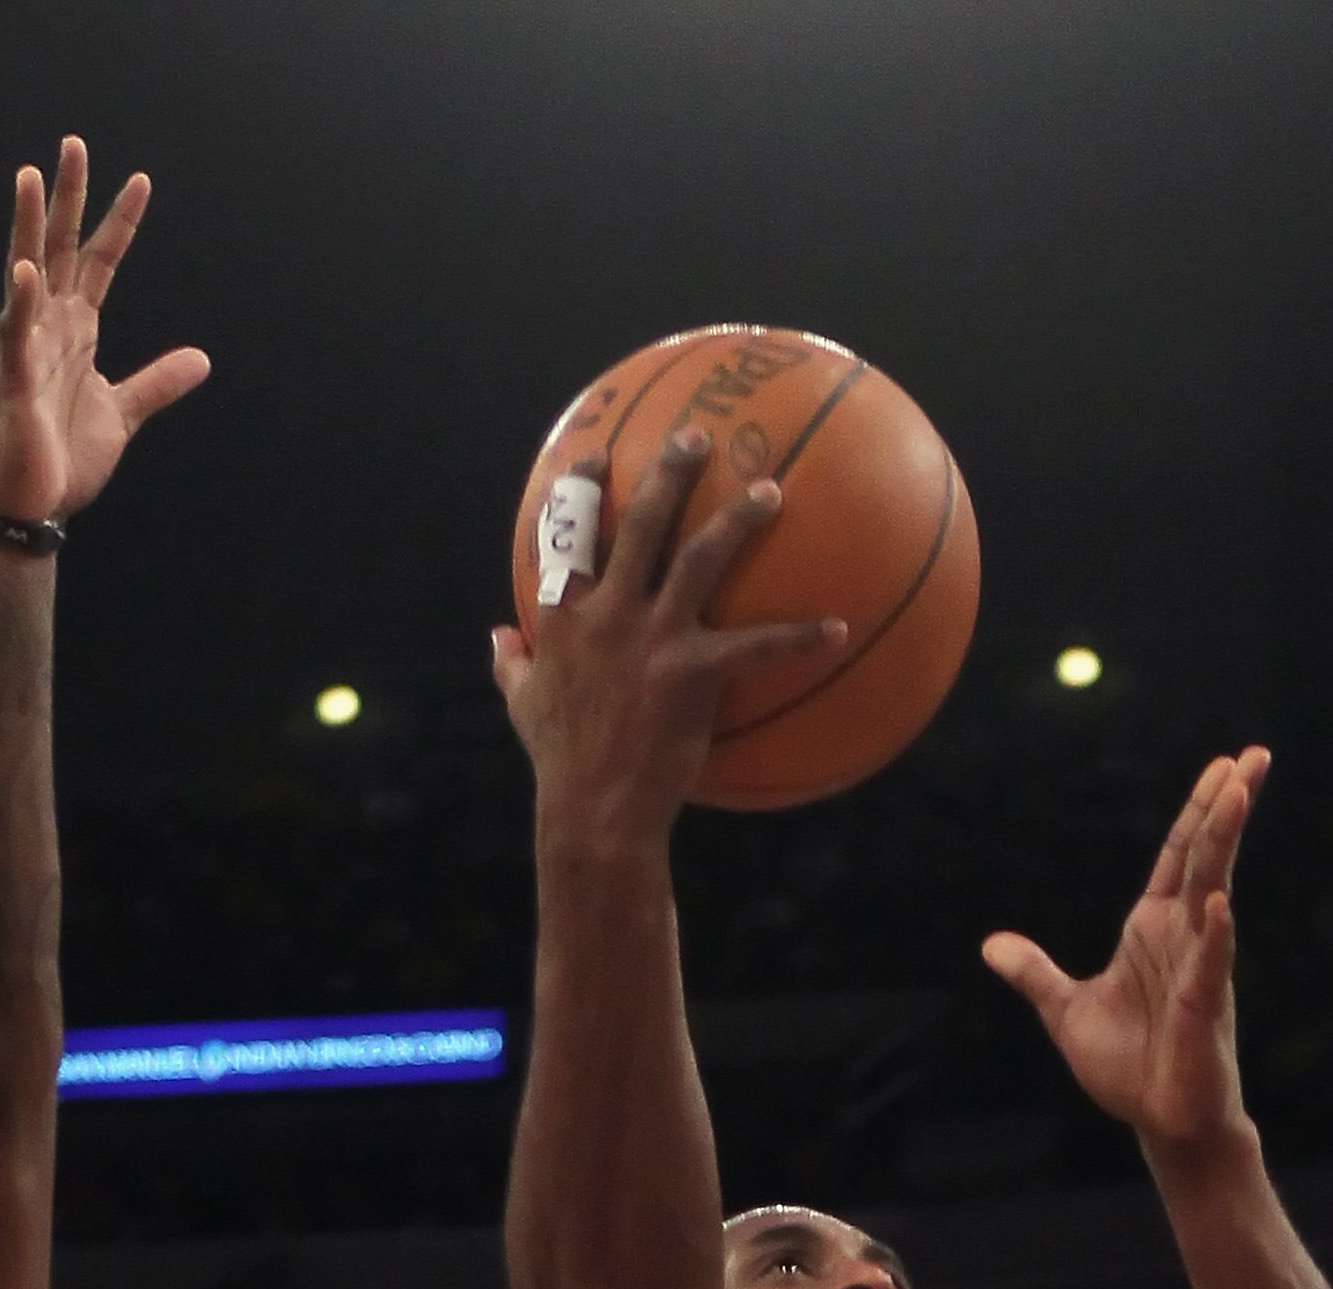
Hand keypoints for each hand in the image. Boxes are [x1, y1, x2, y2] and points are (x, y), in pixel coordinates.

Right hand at [0, 136, 209, 527]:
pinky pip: (15, 334)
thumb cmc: (66, 458)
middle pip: (58, 249)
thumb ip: (157, 382)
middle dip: (66, 198)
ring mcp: (27, 349)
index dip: (119, 223)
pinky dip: (20, 303)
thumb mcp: (123, 412)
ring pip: (26, 274)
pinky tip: (25, 271)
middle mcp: (48, 328)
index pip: (99, 263)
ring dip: (27, 226)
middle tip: (73, 144)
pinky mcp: (14, 381)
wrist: (37, 505)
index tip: (140, 180)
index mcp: (75, 331)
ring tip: (29, 177)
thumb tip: (201, 359)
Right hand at [492, 434, 844, 847]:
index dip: (582, 486)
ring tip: (770, 492)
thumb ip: (509, 664)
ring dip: (738, 521)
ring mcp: (652, 638)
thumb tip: (495, 637)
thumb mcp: (522, 705)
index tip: (598, 453)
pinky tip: (837, 629)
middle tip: (698, 436)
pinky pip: (755, 647)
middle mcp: (609, 613)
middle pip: (641, 523)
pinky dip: (798, 638)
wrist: (593, 808)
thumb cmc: (560, 760)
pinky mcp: (693, 673)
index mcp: (565, 615)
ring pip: (699, 560)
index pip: (567, 532)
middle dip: (669, 472)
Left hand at [982, 749, 1270, 1151]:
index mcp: (1154, 931)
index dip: (1198, 811)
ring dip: (1226, 843)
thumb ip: (1034, 974)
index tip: (1223, 766)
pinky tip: (1216, 905)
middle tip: (1256, 754)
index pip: (1180, 856)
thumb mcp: (1067, 1010)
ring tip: (1241, 792)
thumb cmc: (1127, 1067)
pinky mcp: (1204, 1007)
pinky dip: (1213, 934)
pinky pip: (1211, 963)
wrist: (1161, 1122)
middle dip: (1228, 805)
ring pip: (1215, 892)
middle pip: (1206, 857)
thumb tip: (991, 946)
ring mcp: (1200, 968)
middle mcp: (1184, 938)